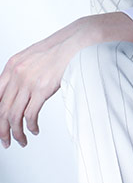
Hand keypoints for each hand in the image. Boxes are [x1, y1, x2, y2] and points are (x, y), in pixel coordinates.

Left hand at [0, 12, 132, 147]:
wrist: (76, 42)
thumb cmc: (58, 49)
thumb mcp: (31, 57)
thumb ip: (20, 72)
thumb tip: (15, 93)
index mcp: (12, 66)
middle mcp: (16, 74)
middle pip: (1, 110)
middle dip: (2, 130)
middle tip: (6, 140)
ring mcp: (28, 81)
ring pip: (13, 116)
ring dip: (16, 132)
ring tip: (21, 139)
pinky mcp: (42, 88)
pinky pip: (30, 115)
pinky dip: (30, 126)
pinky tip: (34, 129)